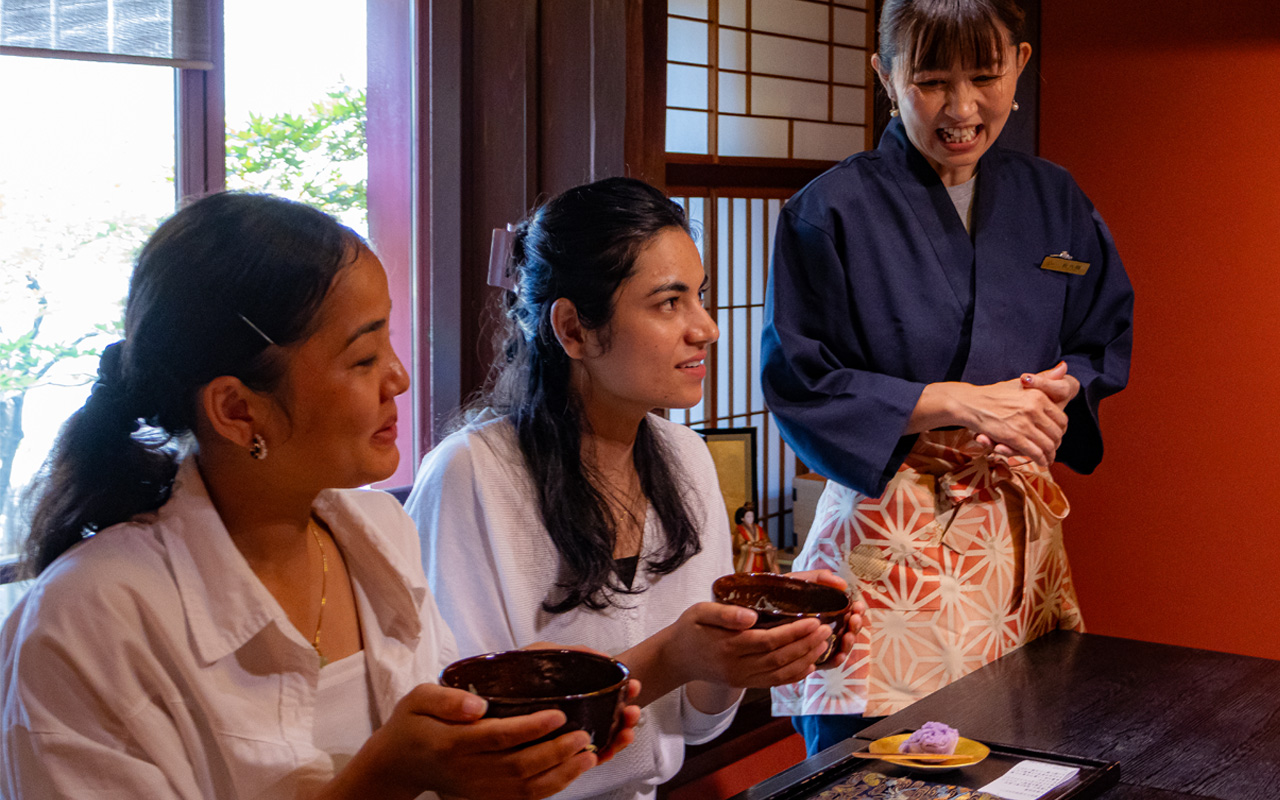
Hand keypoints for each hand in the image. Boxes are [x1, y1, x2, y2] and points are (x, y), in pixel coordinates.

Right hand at [328, 684, 597, 799]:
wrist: (398, 764)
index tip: (559, 713)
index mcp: (452, 743)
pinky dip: (553, 787)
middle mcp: (467, 771)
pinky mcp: (486, 798)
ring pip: (527, 789)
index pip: (498, 736)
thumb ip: (446, 699)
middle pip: (519, 767)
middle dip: (558, 752)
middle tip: (585, 734)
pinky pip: (524, 799)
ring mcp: (478, 790)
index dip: (532, 727)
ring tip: (589, 754)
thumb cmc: (412, 724)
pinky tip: (573, 771)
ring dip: (563, 774)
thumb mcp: (418, 699)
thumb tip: (478, 705)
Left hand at [517, 643, 641, 763]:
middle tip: (632, 711)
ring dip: (617, 736)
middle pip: (607, 719)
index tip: (632, 687)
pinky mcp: (550, 755)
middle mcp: (570, 715)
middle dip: (625, 716)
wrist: (472, 697)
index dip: (622, 693)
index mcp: (570, 693)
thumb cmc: (510, 674)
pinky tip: (603, 750)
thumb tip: (601, 656)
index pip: (604, 697)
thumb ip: (571, 654)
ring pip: (598, 741)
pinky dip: (597, 756)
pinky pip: (579, 761)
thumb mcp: (543, 656)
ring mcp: (562, 735)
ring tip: (625, 730)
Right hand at [666, 601, 834, 688]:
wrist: (676, 658)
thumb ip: (725, 613)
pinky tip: (809, 665)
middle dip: (807, 644)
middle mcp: (738, 665)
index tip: (815, 620)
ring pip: (781, 672)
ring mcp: (742, 678)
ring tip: (824, 644)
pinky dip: (795, 676)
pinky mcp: (745, 684)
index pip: (770, 640)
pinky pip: (775, 682)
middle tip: (827, 630)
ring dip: (806, 659)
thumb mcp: (700, 612)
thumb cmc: (690, 629)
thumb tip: (751, 616)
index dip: (795, 632)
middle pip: (780, 657)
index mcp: (729, 645)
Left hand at [786, 570, 865, 668]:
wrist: (754, 609)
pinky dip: (836, 659)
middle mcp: (826, 626)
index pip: (849, 611)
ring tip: (848, 635)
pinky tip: (839, 655)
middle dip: (856, 625)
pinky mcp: (810, 657)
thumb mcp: (798, 582)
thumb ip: (818, 578)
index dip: (857, 610)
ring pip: (842, 646)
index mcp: (827, 609)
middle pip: (849, 629)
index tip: (857, 606)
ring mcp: (819, 642)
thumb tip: (842, 584)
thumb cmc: (779, 594)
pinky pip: (828, 662)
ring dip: (849, 642)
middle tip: (854, 619)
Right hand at [975, 362, 1079, 459]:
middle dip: (1056, 444)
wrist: (971, 403)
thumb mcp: (1020, 383)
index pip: (1061, 418)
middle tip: (1053, 449)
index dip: (1061, 430)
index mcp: (1038, 396)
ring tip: (1048, 458)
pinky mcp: (1013, 436)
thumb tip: (1064, 367)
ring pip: (1047, 445)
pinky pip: (1034, 452)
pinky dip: (1040, 459)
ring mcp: (1023, 423)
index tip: (1056, 435)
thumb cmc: (994, 393)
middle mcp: (1033, 409)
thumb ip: (1043, 377)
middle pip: (1056, 433)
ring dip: (1050, 454)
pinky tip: (1041, 461)